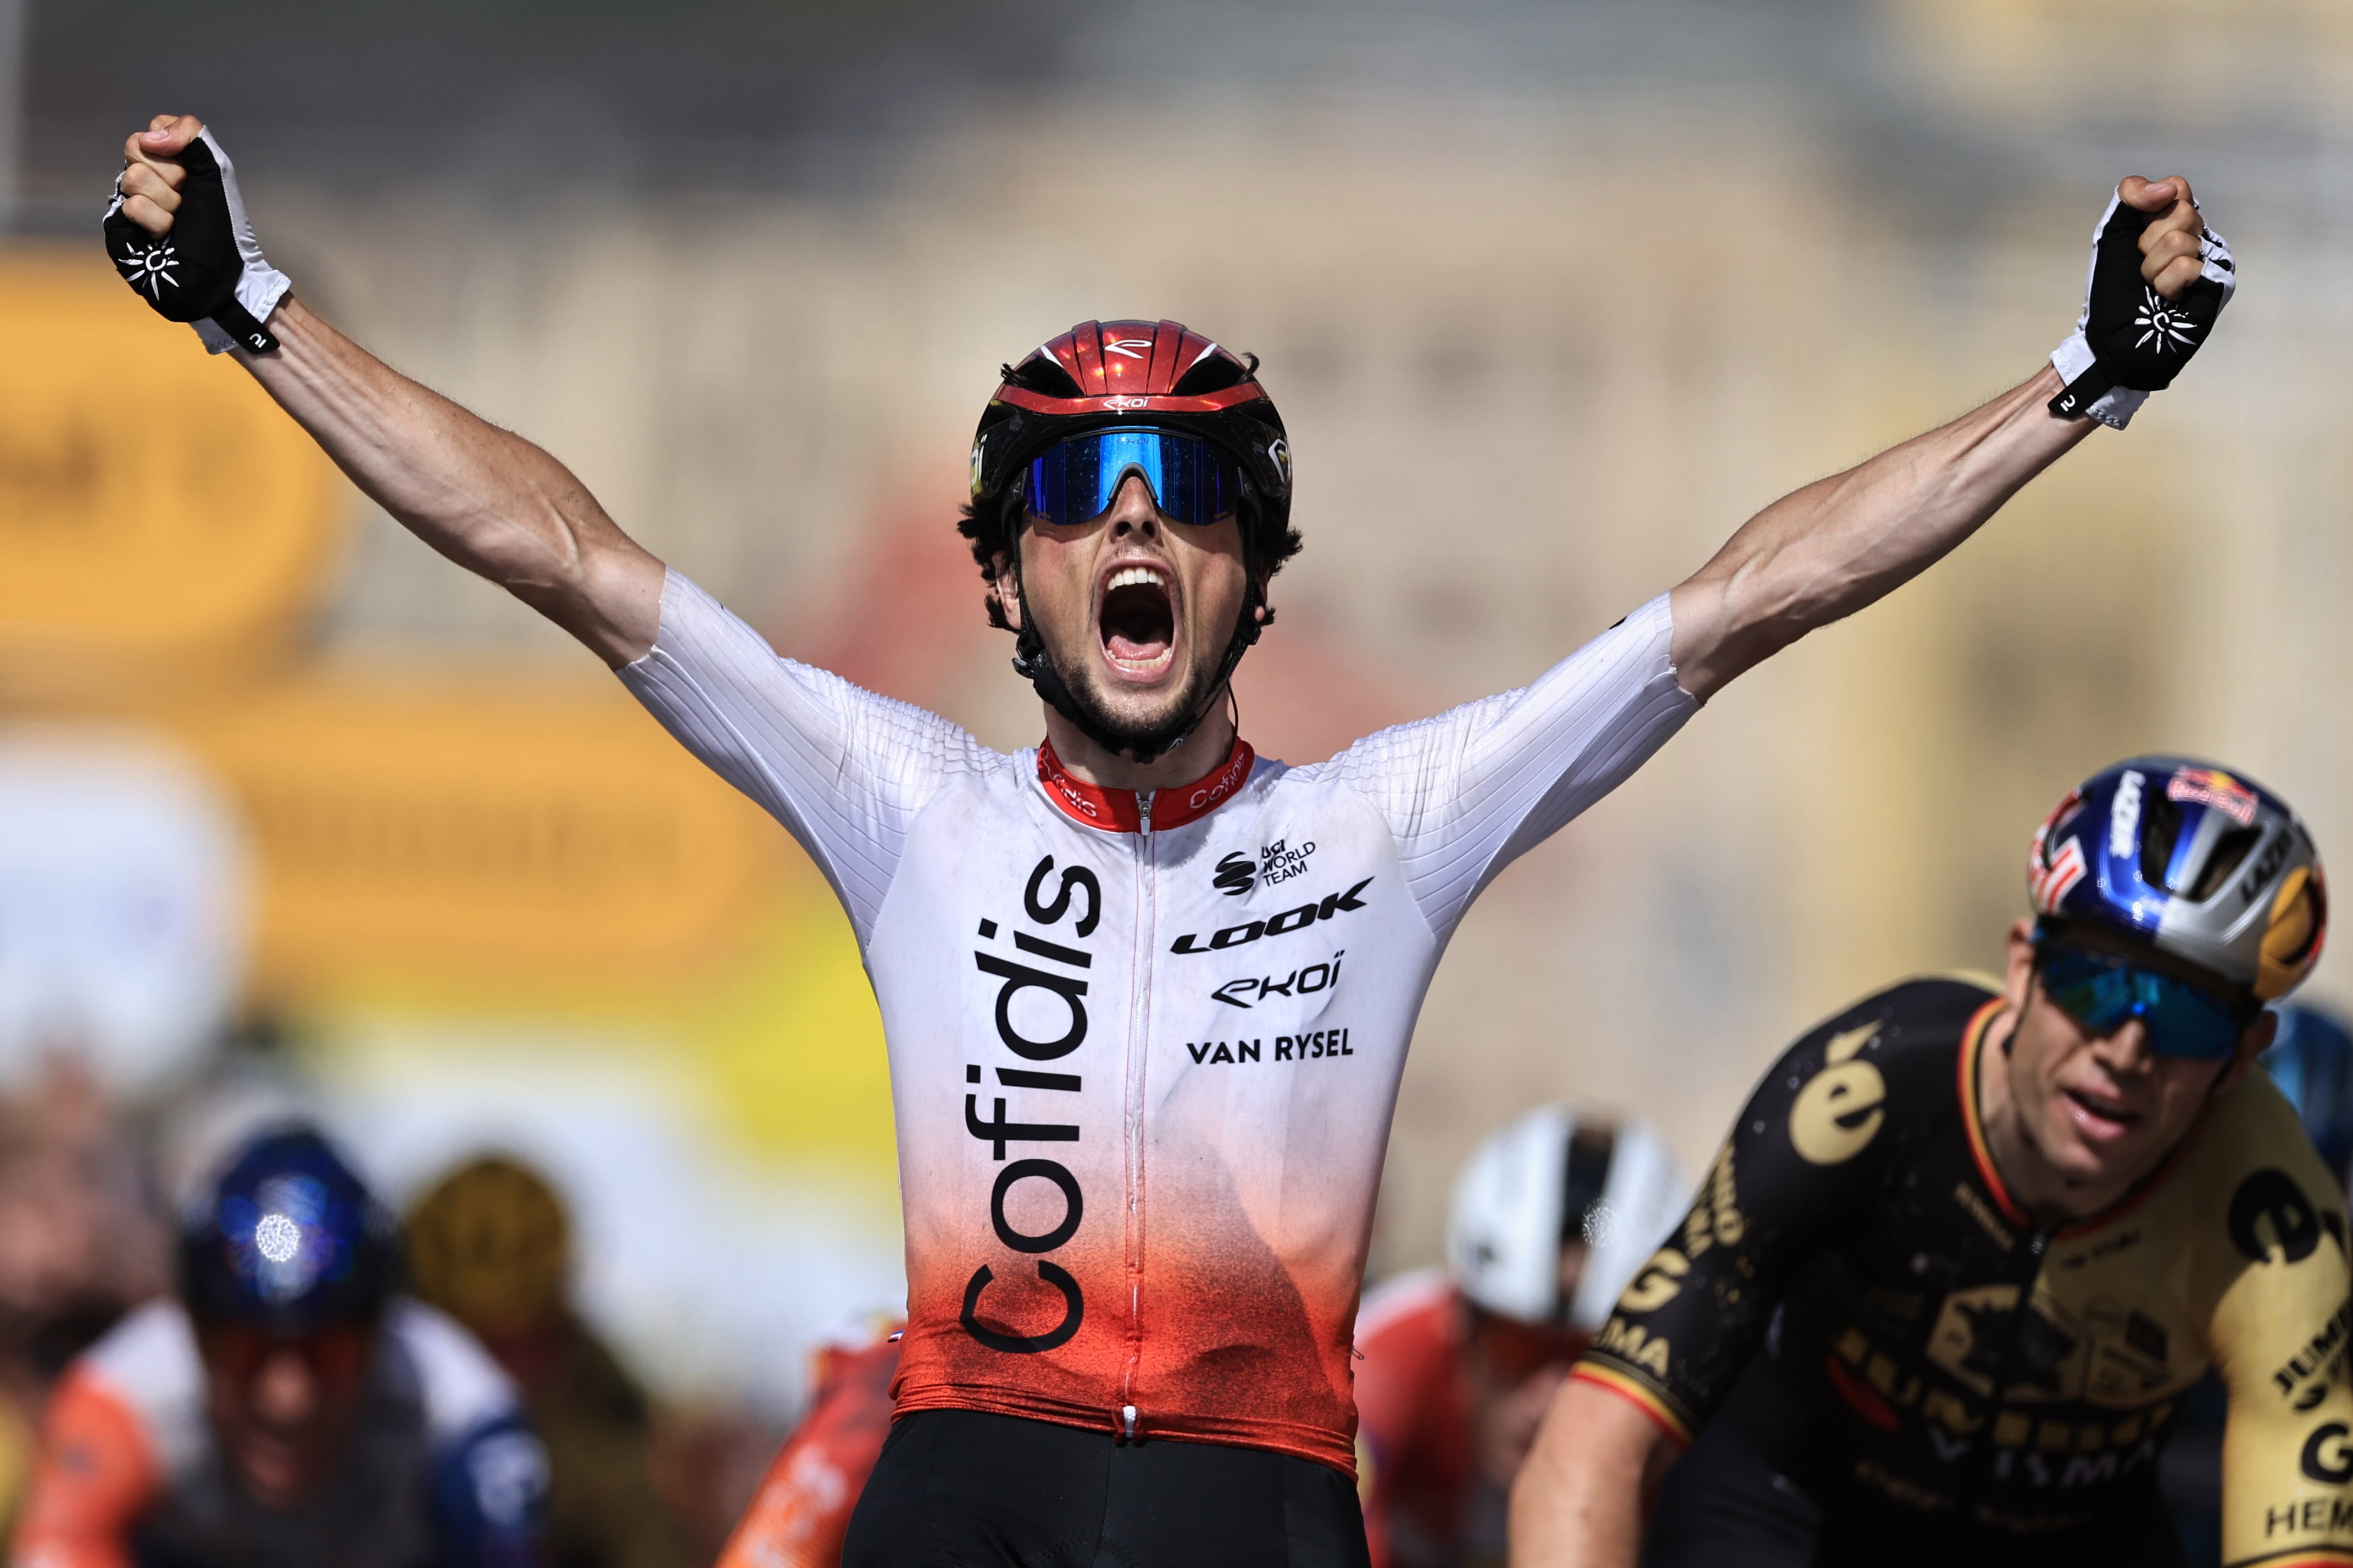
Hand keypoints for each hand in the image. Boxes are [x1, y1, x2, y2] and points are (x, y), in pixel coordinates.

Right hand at [104, 116, 288, 353]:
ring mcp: (129, 199)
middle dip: (171, 178)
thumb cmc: (221, 229)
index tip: (194, 179)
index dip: (176, 152)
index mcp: (170, 162)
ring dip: (167, 205)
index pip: (153, 130)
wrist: (217, 276)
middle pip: (137, 148)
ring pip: (134, 178)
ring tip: (178, 224)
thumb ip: (194, 139)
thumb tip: (151, 135)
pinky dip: (156, 223)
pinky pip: (131, 206)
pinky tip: (165, 237)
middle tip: (187, 204)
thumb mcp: (216, 175)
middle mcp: (146, 177)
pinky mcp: (118, 223)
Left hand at [2046, 175, 2232, 426]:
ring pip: (2180, 240)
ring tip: (2153, 289)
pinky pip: (2189, 266)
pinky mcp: (2219, 283)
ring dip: (2153, 269)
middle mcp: (2198, 237)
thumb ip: (2129, 198)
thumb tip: (2165, 188)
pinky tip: (2169, 300)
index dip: (2149, 208)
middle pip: (2180, 211)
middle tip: (2142, 271)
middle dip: (2147, 245)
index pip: (2177, 187)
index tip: (2134, 240)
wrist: (2112, 342)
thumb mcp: (2111, 237)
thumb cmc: (2112, 293)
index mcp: (2173, 223)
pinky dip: (2167, 284)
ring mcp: (2212, 259)